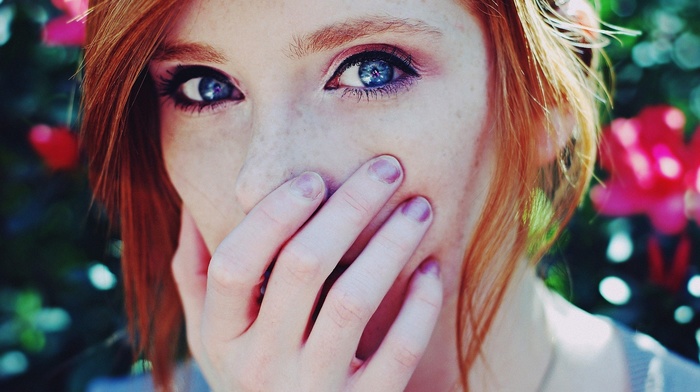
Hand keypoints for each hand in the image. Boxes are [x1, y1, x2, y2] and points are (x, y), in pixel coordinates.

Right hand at [172, 156, 442, 390]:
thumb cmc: (249, 372)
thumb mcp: (210, 334)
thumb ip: (198, 274)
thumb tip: (191, 203)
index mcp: (220, 336)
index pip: (235, 262)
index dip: (274, 214)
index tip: (315, 178)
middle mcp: (259, 365)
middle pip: (302, 268)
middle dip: (349, 207)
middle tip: (388, 169)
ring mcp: (311, 389)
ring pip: (352, 301)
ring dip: (391, 244)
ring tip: (419, 206)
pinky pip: (398, 352)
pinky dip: (419, 306)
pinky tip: (431, 268)